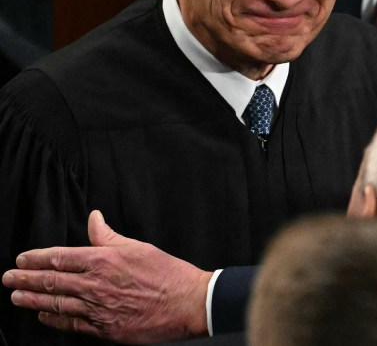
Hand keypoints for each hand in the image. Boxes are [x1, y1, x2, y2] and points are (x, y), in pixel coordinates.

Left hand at [2, 210, 212, 343]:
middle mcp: (96, 285)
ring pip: (56, 305)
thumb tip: (94, 219)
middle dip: (25, 280)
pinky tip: (45, 317)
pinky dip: (55, 320)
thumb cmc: (168, 274)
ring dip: (33, 301)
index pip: (60, 258)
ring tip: (17, 298)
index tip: (22, 259)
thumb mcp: (138, 247)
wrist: (188, 303)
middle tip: (8, 278)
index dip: (37, 259)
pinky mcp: (105, 329)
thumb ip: (109, 236)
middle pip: (51, 282)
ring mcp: (98, 309)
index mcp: (104, 261)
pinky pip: (72, 325)